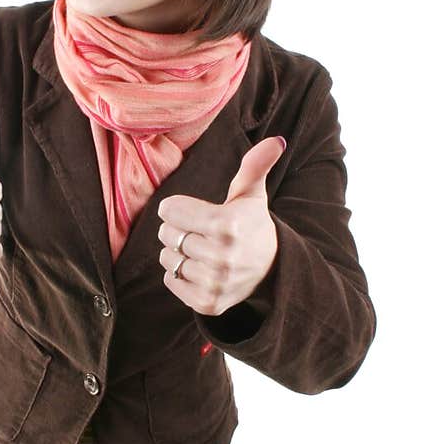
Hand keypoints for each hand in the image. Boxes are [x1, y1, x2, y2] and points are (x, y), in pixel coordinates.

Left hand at [157, 136, 286, 315]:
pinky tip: (197, 268)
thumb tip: (275, 141)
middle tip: (196, 230)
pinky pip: (172, 282)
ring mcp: (215, 283)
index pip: (171, 211)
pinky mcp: (208, 303)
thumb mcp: (252, 194)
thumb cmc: (251, 224)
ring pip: (168, 259)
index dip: (176, 208)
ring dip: (175, 252)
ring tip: (196, 248)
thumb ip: (256, 166)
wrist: (270, 269)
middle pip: (168, 235)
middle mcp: (222, 257)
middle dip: (176, 229)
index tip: (189, 210)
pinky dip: (177, 274)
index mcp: (228, 225)